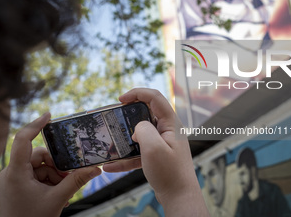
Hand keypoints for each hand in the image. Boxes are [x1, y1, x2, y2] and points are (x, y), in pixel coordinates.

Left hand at [0, 112, 100, 216]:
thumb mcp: (56, 199)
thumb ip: (76, 181)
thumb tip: (97, 169)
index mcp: (16, 172)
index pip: (23, 140)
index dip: (35, 124)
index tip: (49, 115)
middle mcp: (13, 172)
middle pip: (39, 155)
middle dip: (57, 165)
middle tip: (68, 177)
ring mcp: (16, 179)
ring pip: (41, 166)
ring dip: (55, 176)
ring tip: (64, 191)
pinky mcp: (20, 186)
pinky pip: (38, 176)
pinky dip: (50, 181)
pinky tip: (58, 193)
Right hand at [103, 88, 208, 216]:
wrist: (179, 197)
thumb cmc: (170, 173)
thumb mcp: (153, 148)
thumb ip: (143, 129)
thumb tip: (137, 128)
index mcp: (171, 123)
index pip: (154, 97)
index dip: (137, 93)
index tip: (120, 99)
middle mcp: (168, 129)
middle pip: (147, 112)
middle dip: (129, 114)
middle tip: (115, 119)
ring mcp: (163, 142)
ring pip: (141, 132)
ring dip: (126, 137)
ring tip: (112, 143)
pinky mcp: (158, 153)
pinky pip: (140, 150)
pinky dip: (128, 156)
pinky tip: (112, 165)